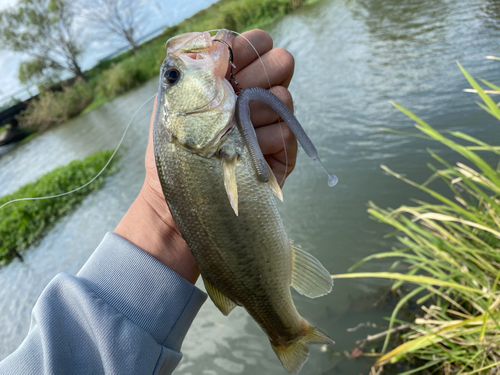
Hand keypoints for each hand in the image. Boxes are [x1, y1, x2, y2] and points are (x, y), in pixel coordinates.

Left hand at [115, 29, 296, 283]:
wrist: (180, 203)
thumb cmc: (171, 153)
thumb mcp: (174, 104)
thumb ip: (198, 67)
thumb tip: (225, 41)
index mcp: (228, 83)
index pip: (255, 45)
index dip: (250, 47)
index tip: (233, 65)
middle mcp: (253, 100)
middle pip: (281, 64)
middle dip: (263, 73)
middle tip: (241, 94)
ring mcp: (269, 126)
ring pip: (285, 98)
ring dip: (259, 112)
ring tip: (237, 134)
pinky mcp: (280, 155)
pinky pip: (288, 132)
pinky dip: (268, 140)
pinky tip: (250, 152)